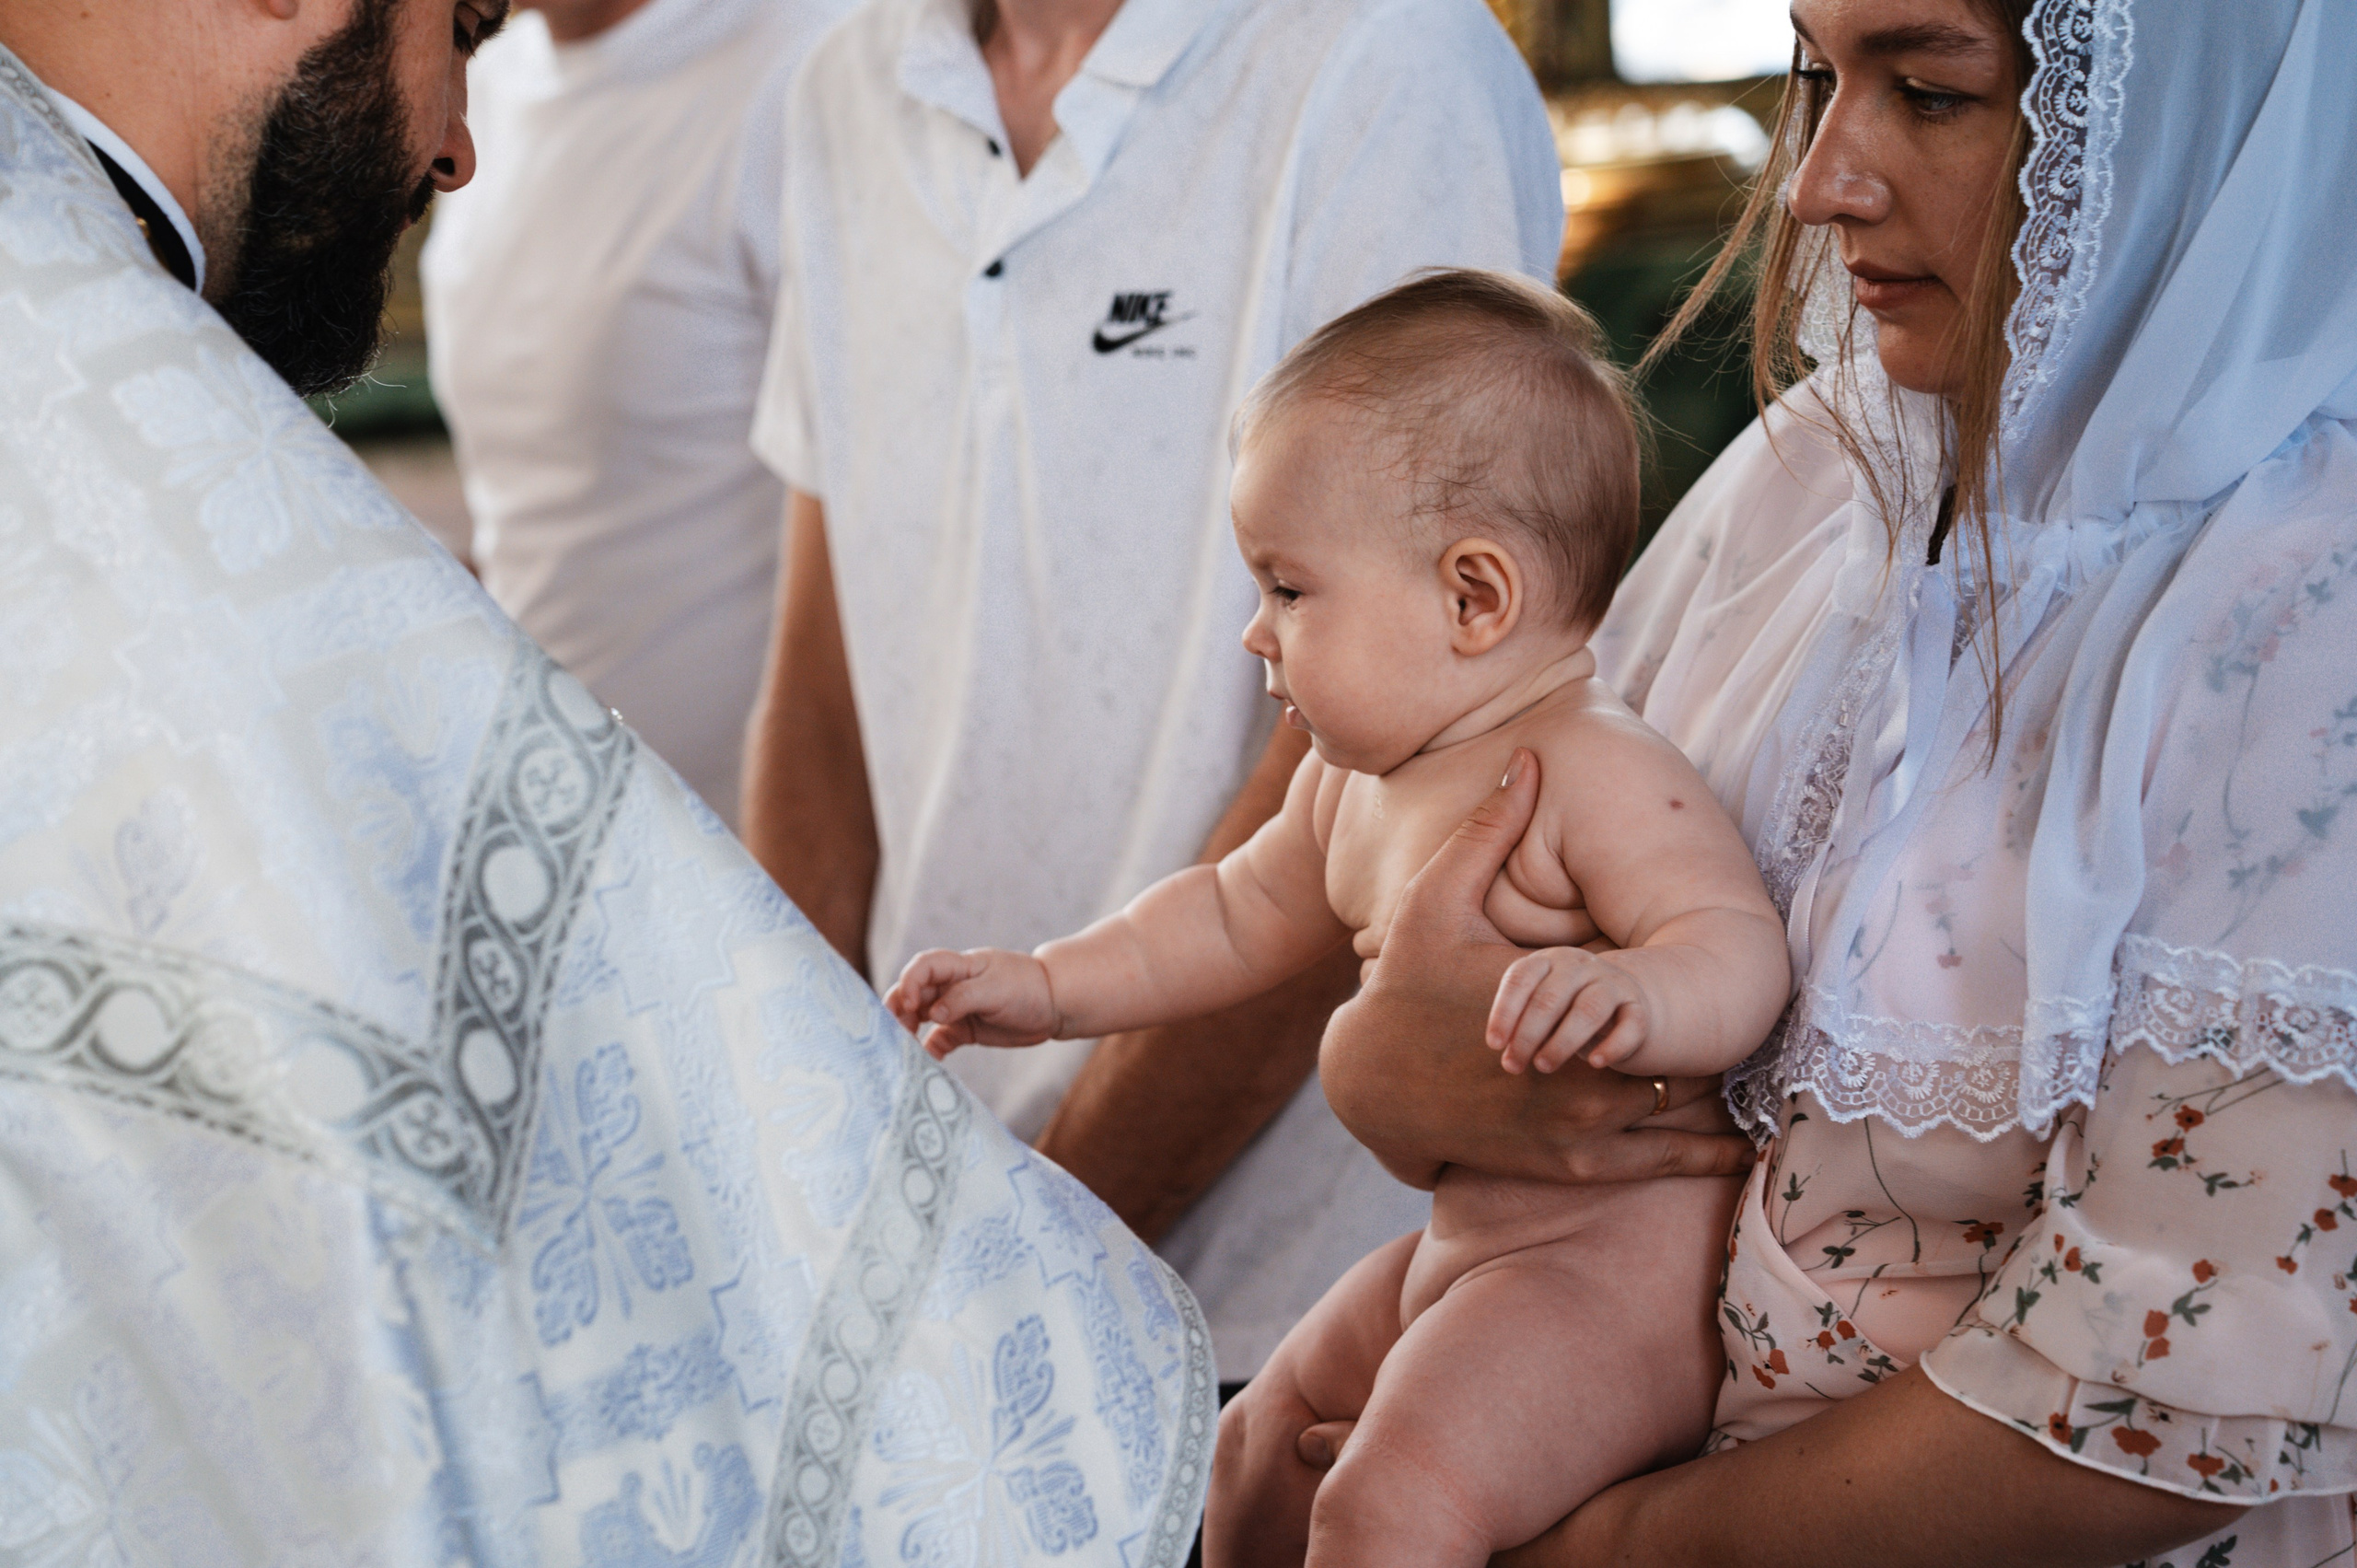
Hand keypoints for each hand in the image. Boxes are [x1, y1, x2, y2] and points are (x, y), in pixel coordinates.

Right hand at [884, 948, 1060, 1055]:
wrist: (1054, 1005)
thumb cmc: (1027, 988)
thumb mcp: (997, 989)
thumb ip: (963, 998)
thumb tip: (933, 1013)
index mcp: (960, 966)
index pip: (924, 966)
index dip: (909, 982)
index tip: (909, 1005)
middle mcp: (952, 985)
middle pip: (914, 992)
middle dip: (898, 1009)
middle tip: (893, 1032)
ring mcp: (956, 1008)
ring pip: (921, 1016)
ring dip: (908, 1030)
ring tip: (903, 1050)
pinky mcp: (963, 1029)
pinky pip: (937, 1040)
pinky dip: (928, 1051)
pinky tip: (924, 1064)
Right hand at [1321, 750, 1752, 1187]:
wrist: (1371, 1083)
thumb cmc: (1403, 985)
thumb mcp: (1433, 901)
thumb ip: (1487, 832)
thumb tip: (1526, 759)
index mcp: (1563, 1006)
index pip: (1665, 993)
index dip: (1707, 976)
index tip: (1740, 950)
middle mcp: (1582, 1075)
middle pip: (1689, 1053)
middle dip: (1719, 1031)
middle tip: (1762, 1004)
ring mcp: (1579, 1130)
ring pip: (1683, 1111)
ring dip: (1722, 1092)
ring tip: (1773, 1070)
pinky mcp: (1572, 1165)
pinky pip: (1657, 1165)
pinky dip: (1703, 1158)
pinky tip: (1742, 1150)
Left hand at [1489, 948, 1647, 1071]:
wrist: (1625, 999)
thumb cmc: (1567, 1009)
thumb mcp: (1542, 1008)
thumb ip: (1523, 1025)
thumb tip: (1508, 1057)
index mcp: (1548, 960)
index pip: (1520, 978)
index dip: (1504, 1012)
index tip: (1494, 1045)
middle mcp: (1580, 966)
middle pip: (1550, 998)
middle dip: (1527, 1035)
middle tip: (1514, 1066)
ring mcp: (1612, 983)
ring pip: (1588, 1010)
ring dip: (1562, 1042)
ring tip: (1543, 1066)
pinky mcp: (1638, 1007)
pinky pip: (1629, 1025)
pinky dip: (1613, 1046)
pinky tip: (1596, 1063)